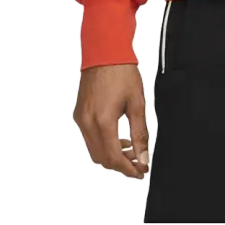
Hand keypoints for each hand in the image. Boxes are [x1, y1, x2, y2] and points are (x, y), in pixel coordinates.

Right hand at [72, 64, 149, 178]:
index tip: (141, 171)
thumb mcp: (137, 104)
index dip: (129, 169)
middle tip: (139, 164)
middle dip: (121, 165)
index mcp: (102, 121)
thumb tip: (144, 156)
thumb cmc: (121, 72)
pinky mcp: (79, 114)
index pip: (114, 158)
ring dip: (112, 155)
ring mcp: (81, 118)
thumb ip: (140, 134)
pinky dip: (104, 144)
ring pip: (94, 150)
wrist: (105, 52)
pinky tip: (119, 138)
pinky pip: (90, 138)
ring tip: (132, 151)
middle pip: (102, 158)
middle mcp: (87, 122)